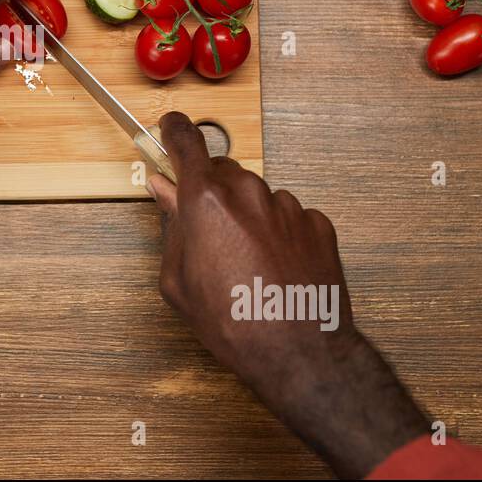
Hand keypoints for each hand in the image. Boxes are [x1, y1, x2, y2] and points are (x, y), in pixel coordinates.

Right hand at [147, 111, 429, 477]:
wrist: (297, 353)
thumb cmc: (233, 323)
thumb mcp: (178, 279)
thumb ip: (171, 226)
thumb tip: (164, 190)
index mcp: (206, 200)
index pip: (186, 141)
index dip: (174, 131)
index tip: (170, 128)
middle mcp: (248, 193)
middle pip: (222, 171)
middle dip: (211, 191)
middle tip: (206, 230)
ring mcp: (288, 207)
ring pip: (256, 195)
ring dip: (246, 216)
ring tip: (245, 263)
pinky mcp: (317, 224)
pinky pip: (288, 216)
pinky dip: (278, 233)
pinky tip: (274, 268)